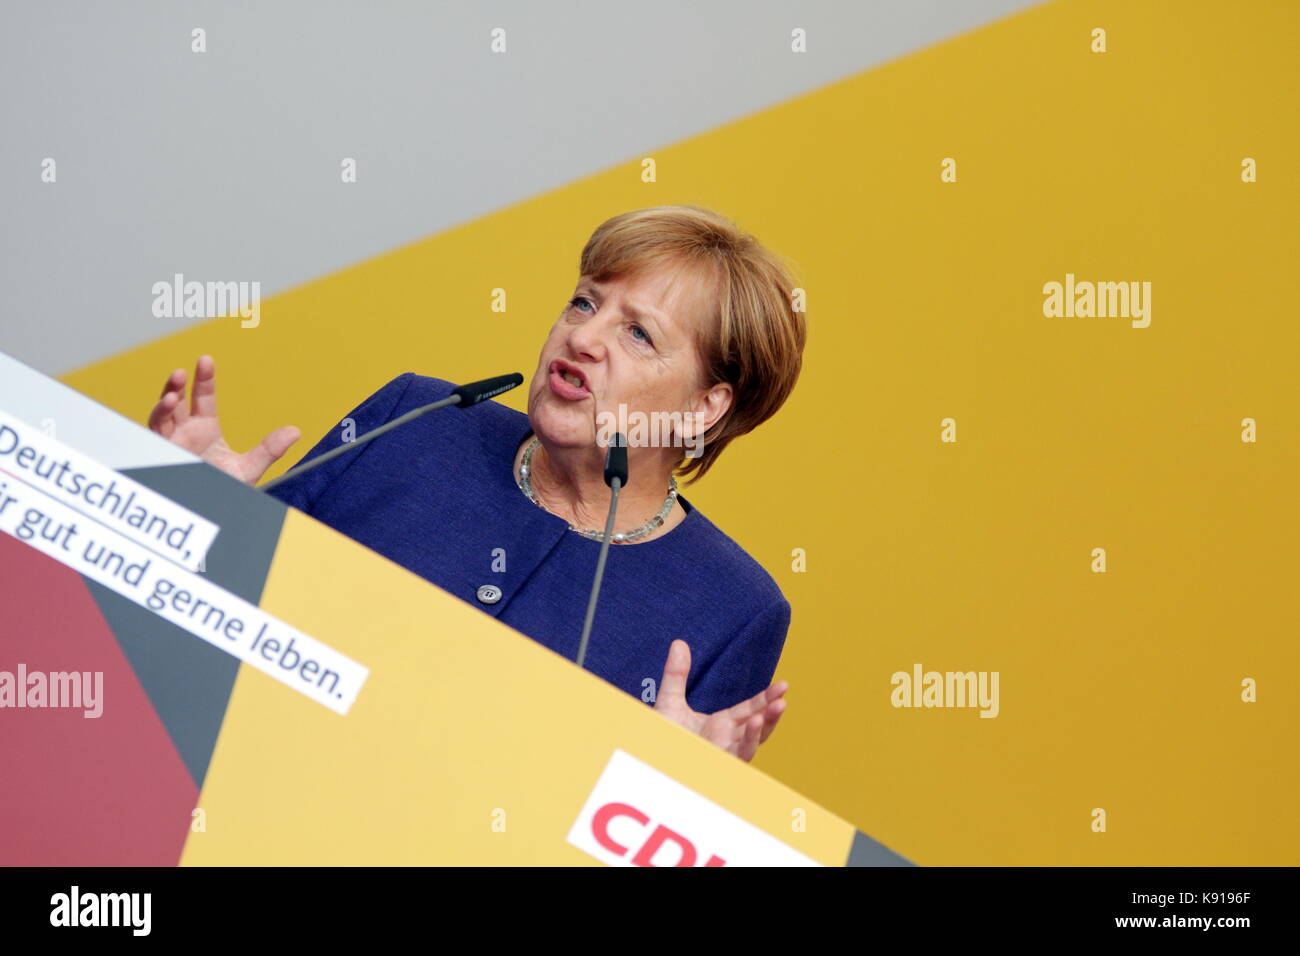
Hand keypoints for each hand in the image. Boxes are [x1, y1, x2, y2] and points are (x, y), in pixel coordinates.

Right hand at [147, 355, 300, 485]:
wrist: (211, 513)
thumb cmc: (225, 489)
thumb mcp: (249, 468)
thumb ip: (269, 449)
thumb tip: (295, 431)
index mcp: (205, 430)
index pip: (203, 398)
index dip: (203, 379)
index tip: (206, 360)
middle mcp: (185, 432)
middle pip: (177, 401)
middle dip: (177, 385)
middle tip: (182, 370)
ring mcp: (171, 443)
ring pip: (161, 415)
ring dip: (164, 400)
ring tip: (171, 392)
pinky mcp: (161, 455)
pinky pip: (154, 433)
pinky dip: (158, 419)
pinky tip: (166, 406)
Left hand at [653, 639, 787, 761]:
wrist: (649, 760)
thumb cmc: (662, 737)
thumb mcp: (670, 702)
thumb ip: (676, 675)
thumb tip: (679, 642)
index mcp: (721, 724)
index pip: (750, 709)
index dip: (767, 697)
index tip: (783, 685)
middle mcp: (727, 739)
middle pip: (758, 723)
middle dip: (772, 708)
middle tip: (785, 689)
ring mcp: (725, 752)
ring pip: (754, 740)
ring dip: (768, 724)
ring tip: (780, 705)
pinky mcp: (720, 764)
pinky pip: (740, 754)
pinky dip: (749, 740)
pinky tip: (755, 722)